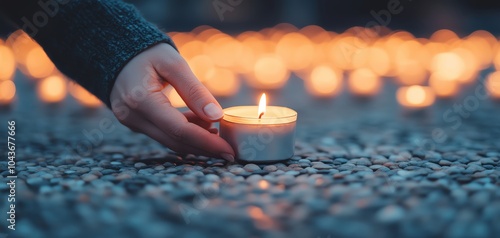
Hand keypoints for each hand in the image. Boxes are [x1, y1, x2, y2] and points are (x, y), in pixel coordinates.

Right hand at [110, 43, 234, 161]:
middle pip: (174, 141)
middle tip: (230, 152)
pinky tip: (203, 125)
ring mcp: (132, 122)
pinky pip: (163, 133)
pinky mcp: (136, 123)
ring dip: (196, 142)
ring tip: (219, 134)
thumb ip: (194, 91)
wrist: (116, 51)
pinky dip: (184, 133)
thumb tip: (217, 116)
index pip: (178, 129)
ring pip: (169, 140)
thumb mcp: (174, 64)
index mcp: (140, 99)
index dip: (205, 143)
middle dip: (204, 149)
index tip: (229, 151)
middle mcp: (132, 116)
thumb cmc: (148, 54)